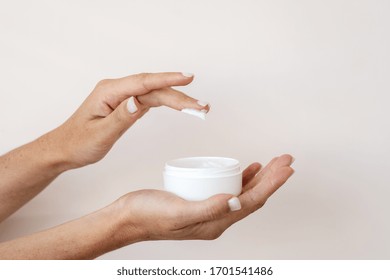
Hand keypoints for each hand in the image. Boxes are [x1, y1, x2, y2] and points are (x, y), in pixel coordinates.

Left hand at [45, 72, 208, 168]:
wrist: (64, 149)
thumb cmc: (78, 143)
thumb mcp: (100, 134)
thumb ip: (122, 117)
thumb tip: (140, 102)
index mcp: (109, 92)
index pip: (143, 83)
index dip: (167, 79)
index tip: (188, 77)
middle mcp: (116, 90)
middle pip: (153, 88)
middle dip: (179, 95)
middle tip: (202, 106)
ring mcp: (122, 96)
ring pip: (154, 94)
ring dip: (176, 99)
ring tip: (197, 107)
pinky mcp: (126, 104)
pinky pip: (150, 99)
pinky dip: (166, 103)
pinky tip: (178, 104)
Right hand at [109, 154, 293, 244]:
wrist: (128, 218)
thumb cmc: (149, 216)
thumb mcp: (178, 213)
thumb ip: (207, 208)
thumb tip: (234, 200)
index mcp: (216, 223)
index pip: (252, 201)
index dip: (272, 184)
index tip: (286, 168)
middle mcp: (217, 218)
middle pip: (252, 196)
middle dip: (272, 178)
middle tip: (286, 159)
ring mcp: (210, 210)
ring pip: (243, 192)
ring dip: (260, 177)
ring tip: (273, 162)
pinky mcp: (201, 201)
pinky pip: (229, 189)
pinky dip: (241, 178)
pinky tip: (247, 169)